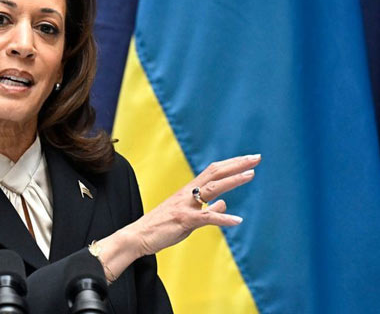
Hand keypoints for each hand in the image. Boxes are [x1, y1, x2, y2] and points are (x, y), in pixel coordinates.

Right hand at [128, 154, 260, 255]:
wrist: (138, 235)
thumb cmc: (161, 226)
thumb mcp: (187, 215)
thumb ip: (206, 208)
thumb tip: (224, 202)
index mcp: (189, 191)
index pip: (213, 171)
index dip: (231, 164)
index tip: (249, 159)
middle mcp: (188, 194)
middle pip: (215, 173)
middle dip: (236, 165)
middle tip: (256, 158)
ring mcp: (186, 206)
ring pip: (212, 189)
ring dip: (232, 181)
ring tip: (251, 174)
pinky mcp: (184, 220)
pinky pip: (206, 217)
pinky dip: (223, 218)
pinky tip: (238, 220)